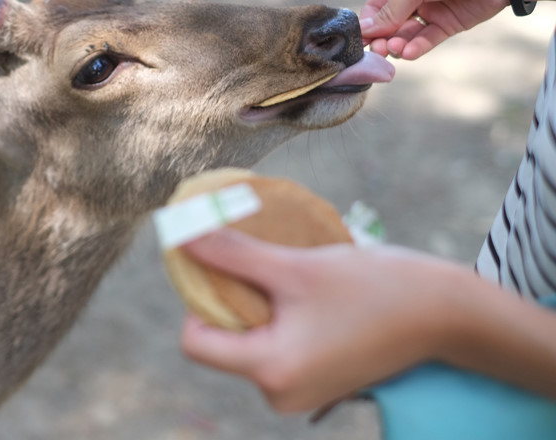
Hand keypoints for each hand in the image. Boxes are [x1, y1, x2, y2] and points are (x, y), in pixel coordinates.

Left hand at [178, 231, 465, 411]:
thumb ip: (232, 254)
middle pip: (220, 340)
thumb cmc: (375, 288)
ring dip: (258, 304)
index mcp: (271, 372)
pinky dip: (280, 316)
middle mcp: (280, 395)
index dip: (198, 298)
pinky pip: (275, 346)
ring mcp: (300, 392)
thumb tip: (179, 233)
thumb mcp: (295, 266)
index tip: (223, 263)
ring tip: (294, 278)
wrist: (448, 314)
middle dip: (231, 298)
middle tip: (262, 263)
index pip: (194, 339)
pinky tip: (307, 292)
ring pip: (248, 340)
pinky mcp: (317, 382)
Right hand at [359, 0, 509, 59]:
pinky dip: (416, 47)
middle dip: (382, 38)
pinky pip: (426, 39)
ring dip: (398, 44)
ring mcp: (430, 10)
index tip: (362, 41)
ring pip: (406, 34)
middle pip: (389, 24)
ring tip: (397, 49)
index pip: (375, 7)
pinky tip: (409, 52)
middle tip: (379, 50)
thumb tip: (365, 30)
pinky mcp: (447, 24)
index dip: (369, 25)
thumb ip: (391, 9)